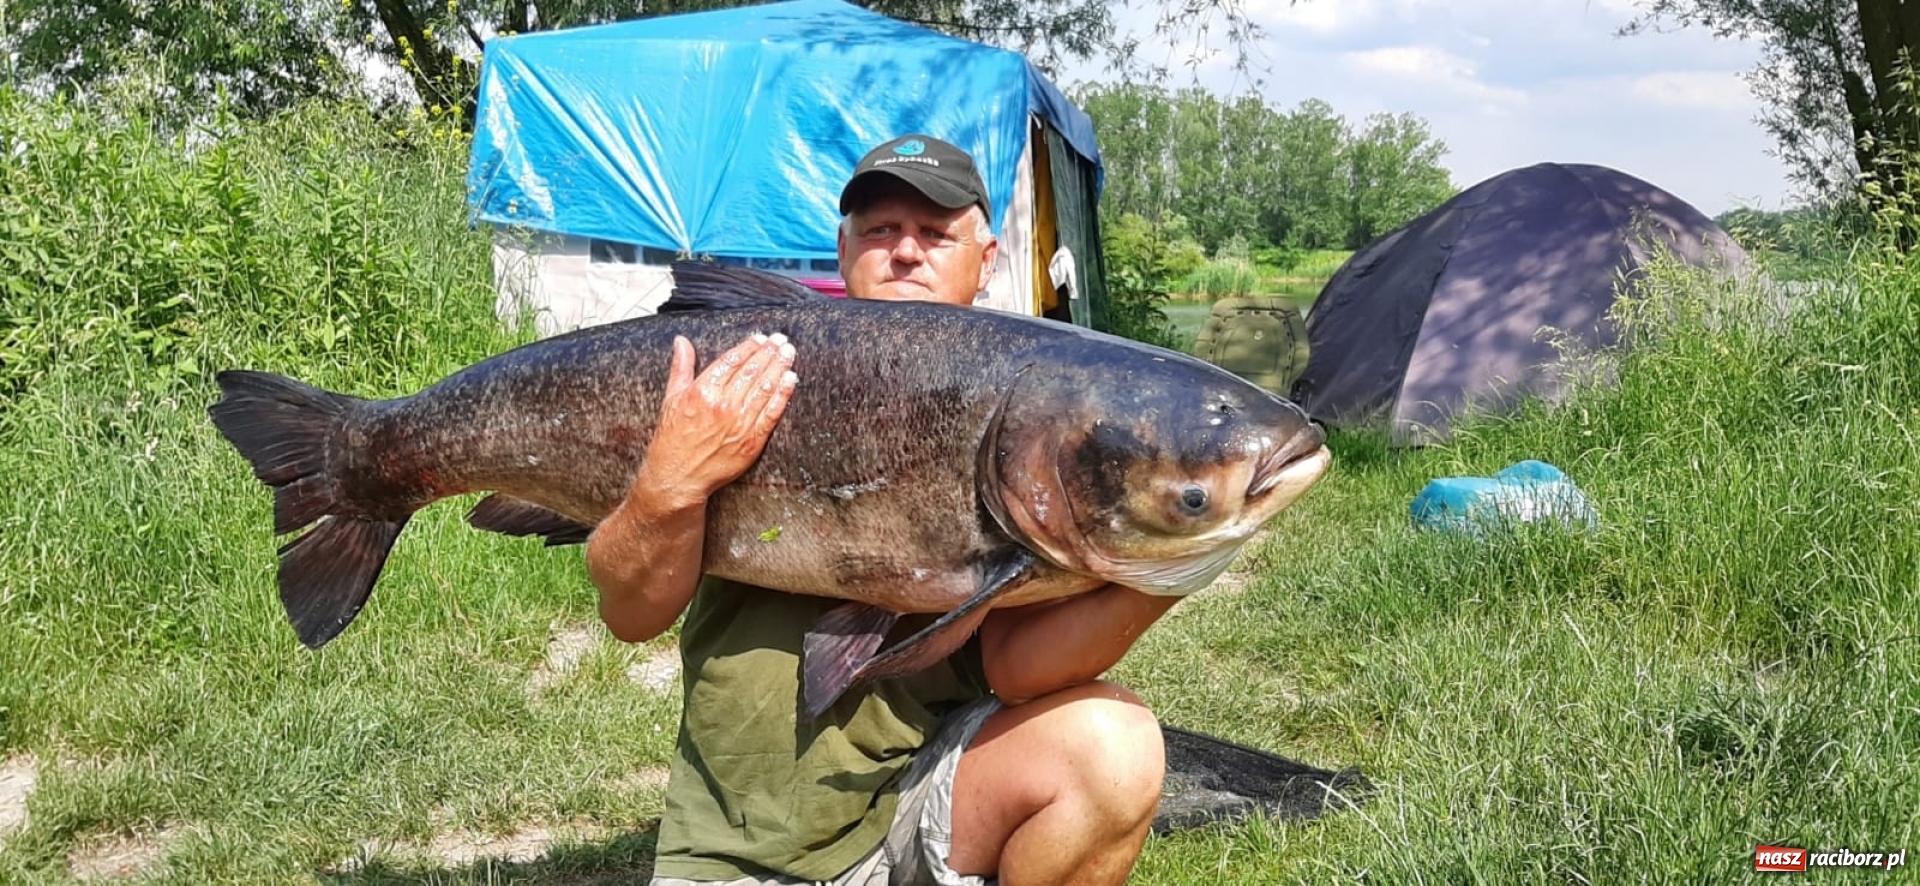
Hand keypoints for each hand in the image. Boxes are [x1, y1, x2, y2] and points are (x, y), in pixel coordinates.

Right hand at [635, 332, 797, 504]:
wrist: (678, 476)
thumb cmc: (672, 439)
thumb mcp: (671, 398)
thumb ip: (680, 367)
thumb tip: (681, 341)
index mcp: (702, 391)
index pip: (732, 360)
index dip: (749, 346)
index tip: (761, 338)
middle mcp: (723, 404)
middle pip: (752, 370)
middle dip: (769, 352)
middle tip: (781, 340)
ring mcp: (739, 423)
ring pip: (765, 387)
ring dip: (780, 367)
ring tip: (789, 353)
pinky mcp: (752, 440)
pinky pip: (772, 413)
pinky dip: (783, 394)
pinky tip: (791, 379)